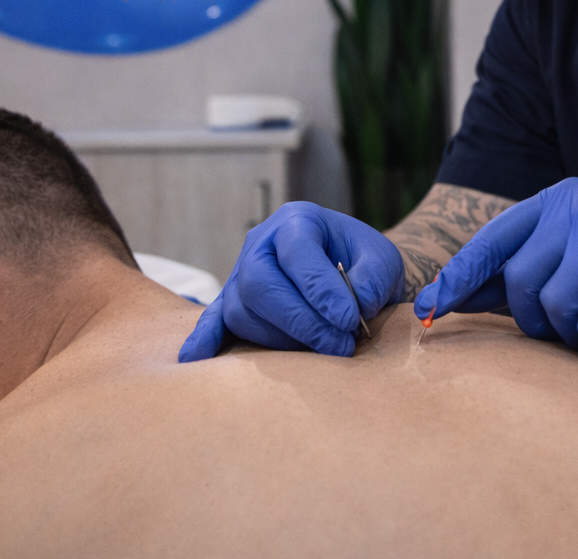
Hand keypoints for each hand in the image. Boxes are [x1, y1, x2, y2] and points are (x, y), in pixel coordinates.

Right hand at [179, 202, 403, 361]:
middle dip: (301, 321)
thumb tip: (352, 307)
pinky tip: (195, 358)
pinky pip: (213, 320)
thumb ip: (372, 279)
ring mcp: (241, 273)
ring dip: (282, 338)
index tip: (349, 320)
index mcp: (297, 221)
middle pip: (259, 283)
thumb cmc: (365, 264)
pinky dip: (205, 339)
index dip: (321, 290)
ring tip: (324, 351)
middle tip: (340, 345)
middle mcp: (261, 243)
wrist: (353, 271)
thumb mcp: (382, 261)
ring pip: (242, 310)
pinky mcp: (234, 303)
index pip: (297, 254)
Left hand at [413, 178, 577, 366]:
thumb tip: (448, 297)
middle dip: (532, 318)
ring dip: (571, 334)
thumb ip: (521, 269)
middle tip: (564, 328)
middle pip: (520, 281)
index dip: (458, 277)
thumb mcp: (574, 254)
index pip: (492, 240)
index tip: (429, 308)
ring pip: (554, 307)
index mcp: (556, 202)